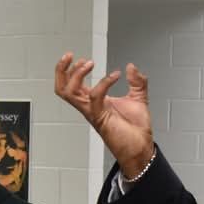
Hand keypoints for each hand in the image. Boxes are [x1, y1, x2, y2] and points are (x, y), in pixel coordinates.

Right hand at [54, 53, 154, 176]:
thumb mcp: (138, 98)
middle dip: (61, 70)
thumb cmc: (135, 130)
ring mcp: (93, 112)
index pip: (71, 85)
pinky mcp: (100, 117)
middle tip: (71, 56)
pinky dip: (104, 82)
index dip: (70, 70)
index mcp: (93, 102)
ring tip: (88, 63)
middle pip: (62, 88)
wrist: (141, 148)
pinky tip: (116, 76)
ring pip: (69, 93)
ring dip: (76, 75)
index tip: (83, 58)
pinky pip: (94, 97)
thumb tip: (131, 67)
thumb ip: (136, 82)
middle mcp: (89, 107)